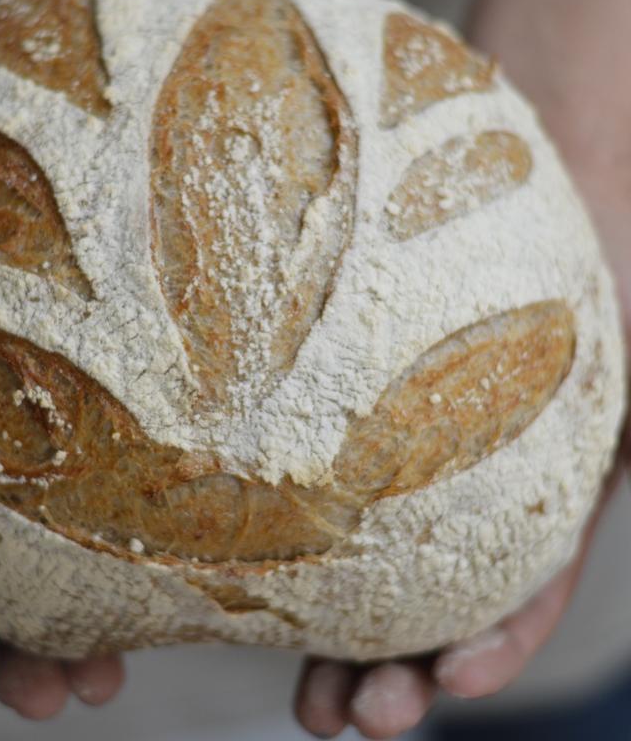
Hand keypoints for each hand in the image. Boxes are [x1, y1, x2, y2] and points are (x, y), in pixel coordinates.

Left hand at [295, 0, 630, 734]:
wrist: (540, 154)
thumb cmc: (607, 252)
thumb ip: (621, 439)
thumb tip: (605, 490)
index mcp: (552, 484)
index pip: (523, 592)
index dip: (485, 651)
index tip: (437, 692)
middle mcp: (478, 476)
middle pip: (433, 592)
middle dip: (393, 666)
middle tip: (341, 716)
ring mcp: (414, 440)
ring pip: (369, 550)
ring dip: (333, 619)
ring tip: (295, 683)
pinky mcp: (357, 398)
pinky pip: (322, 469)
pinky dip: (292, 520)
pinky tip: (245, 550)